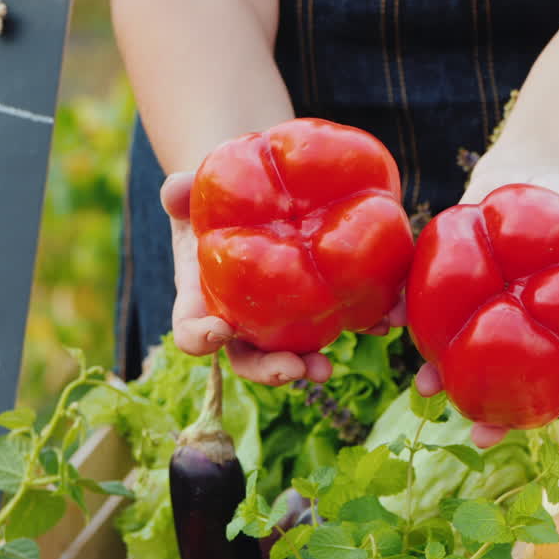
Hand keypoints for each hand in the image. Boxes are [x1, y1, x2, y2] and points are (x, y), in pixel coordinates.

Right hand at [161, 172, 344, 384]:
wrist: (251, 197)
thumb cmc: (212, 199)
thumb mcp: (192, 192)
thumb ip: (181, 190)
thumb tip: (175, 188)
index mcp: (202, 301)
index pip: (193, 332)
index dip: (201, 339)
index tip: (218, 332)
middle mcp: (240, 321)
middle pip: (249, 358)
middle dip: (271, 369)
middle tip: (294, 368)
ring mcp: (279, 319)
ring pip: (293, 352)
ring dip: (311, 363)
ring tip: (329, 367)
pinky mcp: (317, 304)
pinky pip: (339, 319)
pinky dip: (363, 322)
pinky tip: (384, 319)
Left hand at [414, 162, 558, 447]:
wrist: (526, 179)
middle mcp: (523, 325)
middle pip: (516, 379)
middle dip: (499, 412)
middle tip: (482, 437)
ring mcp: (487, 309)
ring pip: (466, 353)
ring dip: (445, 375)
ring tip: (425, 390)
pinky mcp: (454, 287)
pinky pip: (431, 306)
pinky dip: (412, 315)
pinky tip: (396, 322)